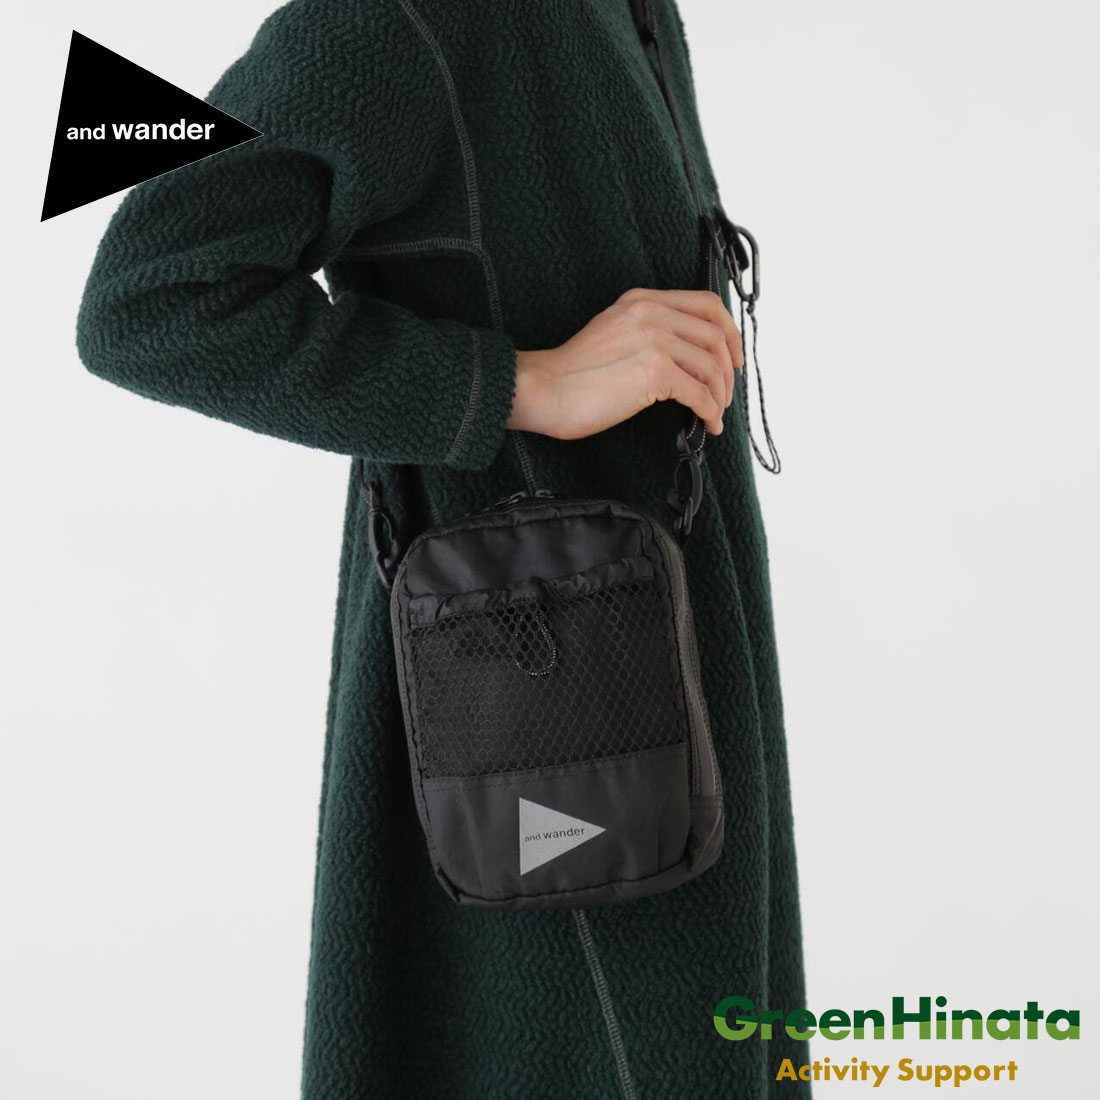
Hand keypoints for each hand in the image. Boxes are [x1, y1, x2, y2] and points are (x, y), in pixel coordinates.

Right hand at [507, 287, 742, 440]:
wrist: (545, 388)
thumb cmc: (571, 373)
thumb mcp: (612, 332)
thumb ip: (646, 332)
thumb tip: (682, 359)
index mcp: (642, 300)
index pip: (705, 304)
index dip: (729, 331)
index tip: (732, 355)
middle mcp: (652, 313)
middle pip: (715, 334)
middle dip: (728, 368)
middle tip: (726, 392)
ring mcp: (655, 340)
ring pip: (711, 365)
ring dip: (720, 394)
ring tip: (715, 413)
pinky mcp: (654, 371)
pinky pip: (699, 392)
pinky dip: (709, 410)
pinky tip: (706, 422)